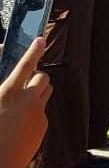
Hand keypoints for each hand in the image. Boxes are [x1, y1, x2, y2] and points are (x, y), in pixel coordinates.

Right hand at [0, 37, 50, 167]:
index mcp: (8, 93)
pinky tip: (20, 122)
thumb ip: (1, 90)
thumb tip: (6, 86)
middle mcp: (28, 101)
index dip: (33, 50)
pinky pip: (43, 112)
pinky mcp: (43, 127)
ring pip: (46, 93)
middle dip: (35, 76)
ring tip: (21, 101)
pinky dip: (35, 111)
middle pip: (43, 77)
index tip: (40, 40)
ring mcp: (38, 114)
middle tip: (23, 82)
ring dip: (37, 92)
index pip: (26, 65)